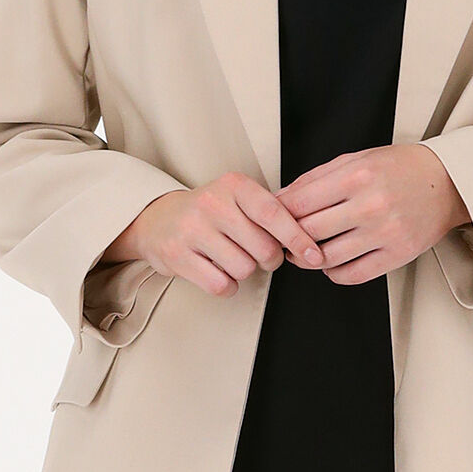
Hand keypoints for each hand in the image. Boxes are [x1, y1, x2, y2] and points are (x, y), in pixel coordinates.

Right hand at [107, 172, 326, 294]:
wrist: (158, 220)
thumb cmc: (210, 213)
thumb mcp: (238, 199)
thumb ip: (271, 212)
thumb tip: (311, 241)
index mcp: (233, 185)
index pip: (274, 213)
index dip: (298, 238)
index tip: (314, 255)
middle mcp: (212, 203)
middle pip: (263, 248)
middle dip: (269, 259)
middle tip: (258, 254)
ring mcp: (191, 230)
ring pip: (244, 269)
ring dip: (244, 271)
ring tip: (230, 258)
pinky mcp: (177, 256)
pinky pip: (221, 285)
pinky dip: (226, 286)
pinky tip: (217, 272)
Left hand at [282, 141, 469, 285]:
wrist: (446, 182)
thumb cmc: (400, 168)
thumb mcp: (356, 159)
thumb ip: (316, 178)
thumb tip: (281, 198)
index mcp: (356, 176)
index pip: (299, 203)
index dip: (278, 214)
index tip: (273, 219)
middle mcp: (369, 205)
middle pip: (309, 232)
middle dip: (289, 238)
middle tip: (283, 238)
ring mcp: (384, 233)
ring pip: (326, 258)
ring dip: (308, 259)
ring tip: (305, 252)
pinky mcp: (397, 255)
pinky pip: (352, 275)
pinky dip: (334, 273)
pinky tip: (331, 263)